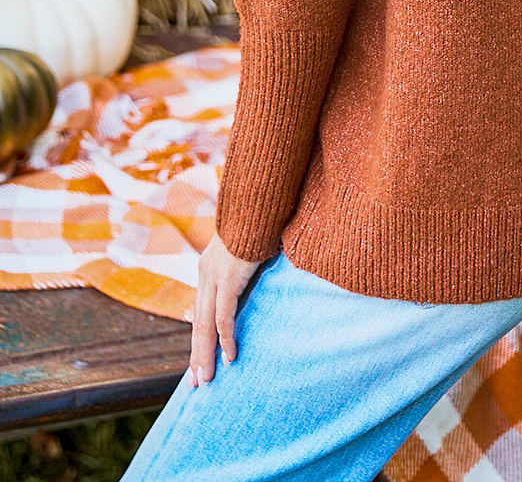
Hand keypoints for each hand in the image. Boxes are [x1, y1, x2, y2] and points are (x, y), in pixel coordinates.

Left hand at [187, 232, 264, 386]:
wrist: (257, 203)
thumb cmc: (258, 223)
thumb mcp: (245, 250)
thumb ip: (242, 270)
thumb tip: (248, 283)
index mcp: (208, 270)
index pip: (200, 313)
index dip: (199, 340)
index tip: (198, 363)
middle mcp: (206, 276)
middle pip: (197, 325)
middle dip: (197, 356)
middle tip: (196, 384)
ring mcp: (214, 277)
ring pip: (205, 326)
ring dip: (205, 355)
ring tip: (206, 380)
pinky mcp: (228, 278)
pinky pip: (224, 316)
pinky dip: (226, 339)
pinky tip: (230, 357)